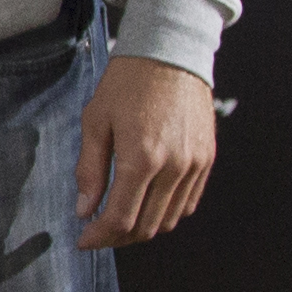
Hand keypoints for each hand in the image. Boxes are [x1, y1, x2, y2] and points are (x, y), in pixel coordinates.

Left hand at [73, 52, 215, 250]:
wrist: (171, 51)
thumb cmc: (129, 81)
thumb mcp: (96, 121)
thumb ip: (90, 170)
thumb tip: (84, 209)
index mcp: (142, 158)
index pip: (120, 218)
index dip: (99, 237)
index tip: (84, 240)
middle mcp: (173, 167)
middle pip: (146, 227)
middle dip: (117, 238)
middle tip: (98, 233)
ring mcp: (195, 165)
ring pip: (169, 220)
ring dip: (142, 228)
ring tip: (120, 220)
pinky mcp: (206, 159)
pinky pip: (188, 202)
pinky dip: (166, 212)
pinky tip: (147, 204)